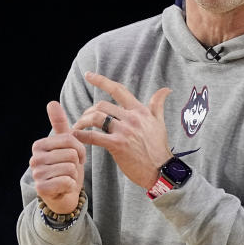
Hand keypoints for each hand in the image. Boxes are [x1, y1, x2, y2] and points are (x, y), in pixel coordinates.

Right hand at [30, 101, 85, 213]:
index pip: (70, 139)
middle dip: (76, 163)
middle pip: (71, 154)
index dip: (79, 149)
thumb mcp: (67, 144)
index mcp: (39, 145)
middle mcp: (34, 158)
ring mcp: (36, 174)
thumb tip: (52, 102)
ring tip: (66, 177)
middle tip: (70, 169)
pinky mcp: (41, 189)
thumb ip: (59, 124)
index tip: (74, 156)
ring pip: (70, 167)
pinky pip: (67, 181)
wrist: (65, 194)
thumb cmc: (67, 166)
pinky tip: (64, 187)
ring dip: (74, 174)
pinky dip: (71, 185)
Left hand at [72, 72, 172, 189]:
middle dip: (88, 111)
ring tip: (79, 129)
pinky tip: (77, 137)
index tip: (88, 75)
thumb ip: (158, 104)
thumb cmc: (158, 147)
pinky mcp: (117, 145)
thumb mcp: (160, 122)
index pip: (119, 90)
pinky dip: (82, 136)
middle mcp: (132, 118)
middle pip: (102, 105)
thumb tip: (166, 89)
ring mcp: (125, 131)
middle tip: (83, 120)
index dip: (101, 81)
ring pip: (96, 118)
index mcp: (140, 111)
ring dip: (83, 122)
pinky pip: (94, 136)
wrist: (160, 169)